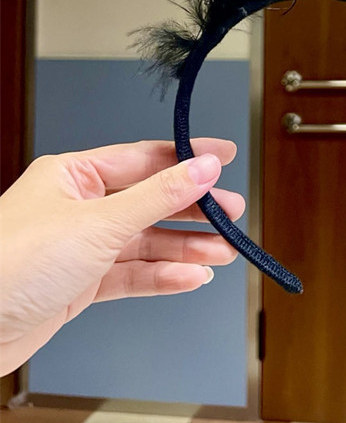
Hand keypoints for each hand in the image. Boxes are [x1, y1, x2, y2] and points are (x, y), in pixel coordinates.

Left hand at [0, 139, 243, 375]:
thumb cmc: (11, 264)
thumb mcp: (99, 223)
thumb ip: (158, 195)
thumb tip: (203, 166)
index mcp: (75, 175)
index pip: (145, 158)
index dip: (188, 157)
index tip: (225, 155)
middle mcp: (79, 207)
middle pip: (151, 202)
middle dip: (193, 210)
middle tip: (231, 213)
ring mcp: (81, 247)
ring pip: (146, 241)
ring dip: (185, 248)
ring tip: (223, 252)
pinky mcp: (80, 284)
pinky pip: (133, 274)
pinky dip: (163, 276)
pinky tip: (191, 277)